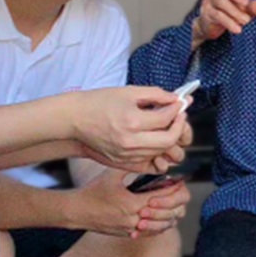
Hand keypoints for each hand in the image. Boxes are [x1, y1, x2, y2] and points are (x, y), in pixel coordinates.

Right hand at [70, 86, 189, 171]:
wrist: (75, 119)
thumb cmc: (99, 102)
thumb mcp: (129, 92)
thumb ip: (156, 94)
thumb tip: (176, 99)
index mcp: (132, 121)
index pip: (166, 118)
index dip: (177, 109)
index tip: (179, 103)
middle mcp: (130, 142)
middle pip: (169, 141)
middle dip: (179, 127)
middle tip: (179, 116)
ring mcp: (126, 155)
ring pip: (161, 154)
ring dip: (169, 140)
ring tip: (167, 127)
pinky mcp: (122, 163)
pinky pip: (149, 165)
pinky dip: (157, 155)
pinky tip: (156, 141)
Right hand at [72, 168, 189, 238]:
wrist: (77, 211)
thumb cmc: (93, 191)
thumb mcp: (112, 173)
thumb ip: (132, 166)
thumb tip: (149, 158)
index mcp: (133, 203)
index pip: (162, 197)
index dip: (173, 188)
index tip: (179, 180)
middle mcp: (134, 219)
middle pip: (166, 214)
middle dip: (175, 202)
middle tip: (180, 191)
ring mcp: (131, 229)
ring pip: (160, 227)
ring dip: (169, 215)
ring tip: (175, 204)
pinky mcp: (127, 234)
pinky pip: (150, 234)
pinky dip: (160, 226)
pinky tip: (164, 218)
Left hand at [139, 181, 191, 236]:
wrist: (139, 196)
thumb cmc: (144, 182)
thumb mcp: (148, 177)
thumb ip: (151, 177)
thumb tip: (152, 175)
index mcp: (180, 190)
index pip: (180, 197)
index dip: (165, 201)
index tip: (150, 202)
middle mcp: (179, 205)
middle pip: (172, 213)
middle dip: (156, 214)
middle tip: (142, 213)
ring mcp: (173, 218)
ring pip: (165, 225)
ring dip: (151, 225)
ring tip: (138, 225)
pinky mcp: (163, 227)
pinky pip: (156, 232)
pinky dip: (144, 233)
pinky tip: (134, 234)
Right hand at [192, 0, 255, 44]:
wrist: (209, 25)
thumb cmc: (229, 12)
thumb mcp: (244, 8)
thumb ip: (255, 6)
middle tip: (247, 3)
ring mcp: (210, 0)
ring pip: (221, 2)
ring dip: (235, 11)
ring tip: (246, 21)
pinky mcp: (207, 13)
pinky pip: (217, 15)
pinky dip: (228, 22)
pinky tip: (237, 29)